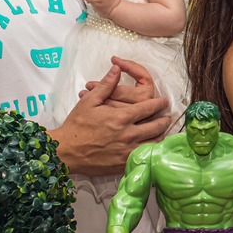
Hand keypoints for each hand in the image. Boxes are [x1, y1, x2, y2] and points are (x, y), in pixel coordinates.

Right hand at [52, 65, 170, 175]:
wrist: (66, 151)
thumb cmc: (77, 126)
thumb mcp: (89, 101)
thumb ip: (106, 84)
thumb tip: (117, 68)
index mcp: (122, 117)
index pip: (150, 107)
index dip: (159, 103)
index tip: (164, 102)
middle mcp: (129, 134)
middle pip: (156, 126)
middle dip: (164, 120)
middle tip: (167, 118)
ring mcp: (128, 151)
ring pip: (154, 143)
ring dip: (161, 136)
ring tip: (162, 132)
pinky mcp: (124, 164)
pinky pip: (145, 157)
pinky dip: (152, 151)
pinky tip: (152, 148)